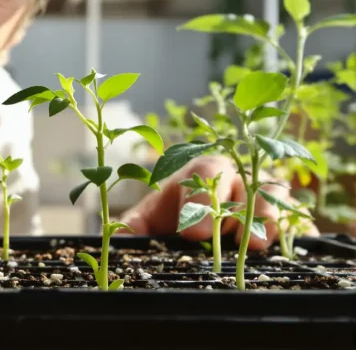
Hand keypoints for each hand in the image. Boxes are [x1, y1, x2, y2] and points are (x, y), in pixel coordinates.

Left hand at [120, 155, 317, 248]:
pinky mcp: (281, 213)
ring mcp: (261, 192)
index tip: (192, 232)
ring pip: (274, 194)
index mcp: (200, 170)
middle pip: (247, 180)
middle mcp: (234, 175)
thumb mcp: (148, 219)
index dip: (200, 199)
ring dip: (271, 217)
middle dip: (246, 209)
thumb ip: (135, 227)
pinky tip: (296, 246)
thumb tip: (119, 239)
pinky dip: (297, 229)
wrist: (193, 219)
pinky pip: (295, 217)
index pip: (203, 171)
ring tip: (260, 245)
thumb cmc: (171, 214)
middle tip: (239, 240)